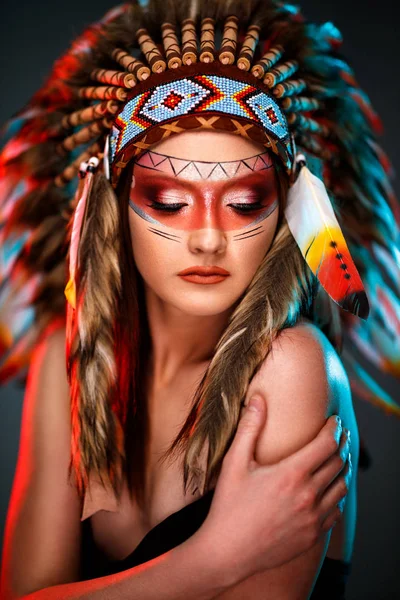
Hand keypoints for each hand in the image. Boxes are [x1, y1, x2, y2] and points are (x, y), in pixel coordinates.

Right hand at [198, 395, 350, 584]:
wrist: (227, 552)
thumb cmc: (229, 505)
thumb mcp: (234, 462)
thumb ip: (249, 427)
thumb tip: (257, 398)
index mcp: (291, 474)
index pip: (327, 443)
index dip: (334, 428)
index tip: (333, 420)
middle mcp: (308, 495)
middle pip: (338, 463)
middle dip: (340, 445)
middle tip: (337, 436)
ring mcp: (313, 518)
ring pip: (341, 488)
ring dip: (341, 471)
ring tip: (334, 461)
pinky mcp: (312, 536)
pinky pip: (336, 512)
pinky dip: (336, 498)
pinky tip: (327, 492)